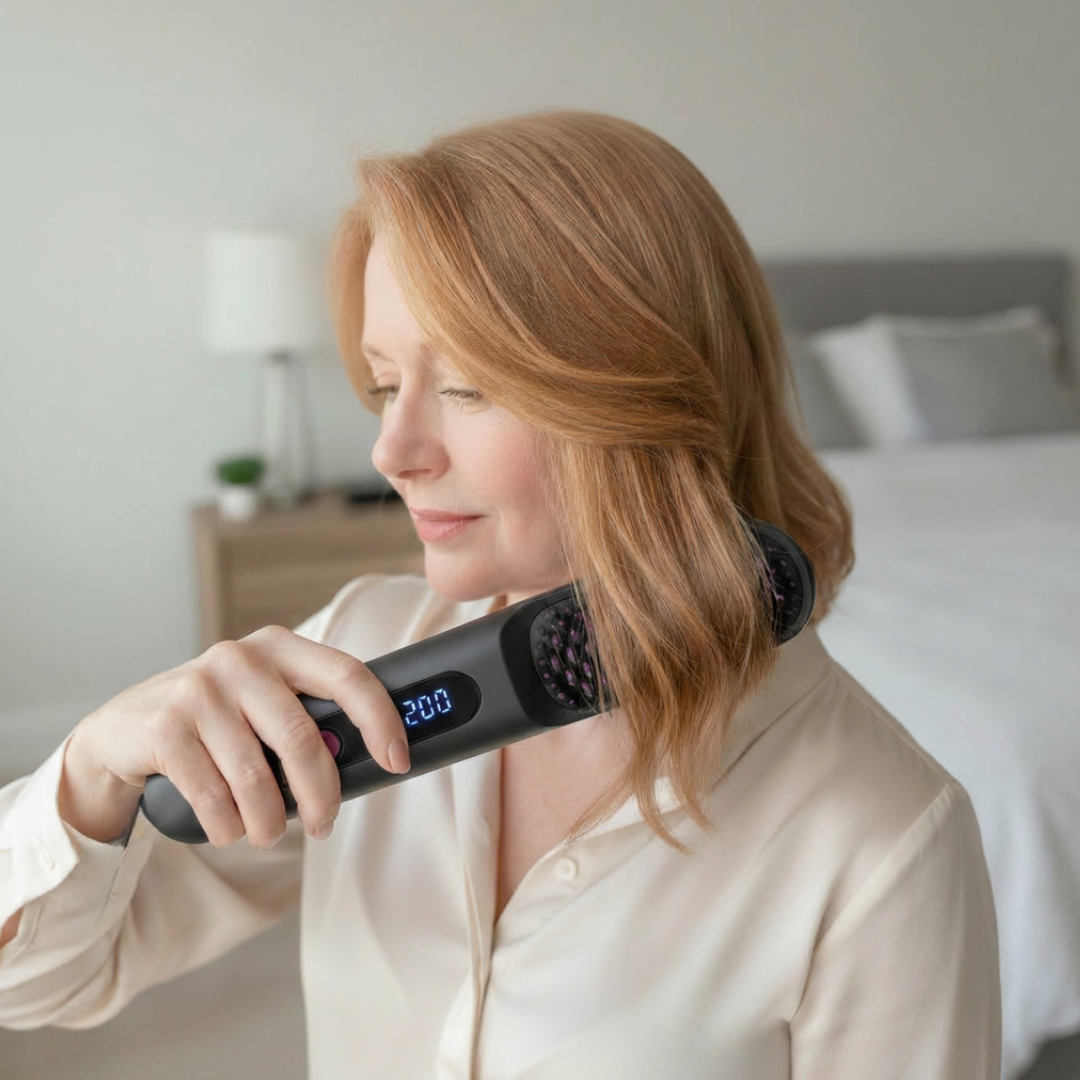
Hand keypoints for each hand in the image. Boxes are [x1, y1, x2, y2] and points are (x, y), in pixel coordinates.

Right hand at [58, 628, 409, 847]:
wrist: (124, 728)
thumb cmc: (215, 719)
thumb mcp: (264, 701)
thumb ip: (308, 718)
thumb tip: (368, 760)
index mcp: (280, 648)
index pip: (348, 675)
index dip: (380, 720)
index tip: (397, 760)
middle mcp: (241, 659)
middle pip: (303, 738)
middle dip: (321, 794)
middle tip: (323, 823)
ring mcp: (199, 689)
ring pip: (257, 777)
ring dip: (268, 821)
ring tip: (265, 833)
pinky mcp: (165, 726)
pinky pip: (214, 796)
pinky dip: (228, 824)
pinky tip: (229, 827)